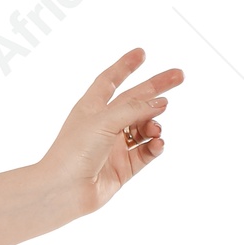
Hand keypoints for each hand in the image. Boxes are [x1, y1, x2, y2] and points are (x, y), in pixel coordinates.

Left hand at [40, 46, 183, 213]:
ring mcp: (114, 147)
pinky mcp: (123, 168)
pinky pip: (146, 153)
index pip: (110, 80)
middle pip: (135, 101)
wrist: (63, 190)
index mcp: (92, 108)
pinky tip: (158, 144)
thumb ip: (134, 108)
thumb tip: (160, 103)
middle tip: (180, 76)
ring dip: (154, 125)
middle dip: (157, 89)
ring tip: (155, 130)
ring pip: (144, 128)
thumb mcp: (104, 120)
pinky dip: (155, 147)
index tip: (141, 54)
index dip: (124, 66)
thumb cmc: (73, 152)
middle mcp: (104, 125)